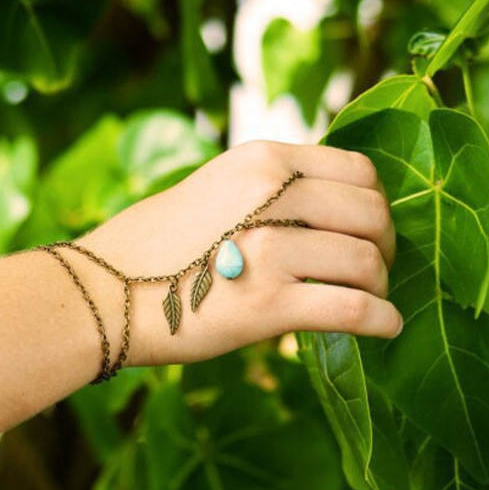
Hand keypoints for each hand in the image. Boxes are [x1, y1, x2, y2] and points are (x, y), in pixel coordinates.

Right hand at [74, 140, 402, 367]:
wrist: (101, 292)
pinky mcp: (267, 305)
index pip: (359, 170)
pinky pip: (354, 309)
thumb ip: (273, 192)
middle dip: (386, 246)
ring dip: (380, 286)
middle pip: (372, 215)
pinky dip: (382, 320)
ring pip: (367, 263)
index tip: (371, 230)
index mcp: (264, 161)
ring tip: (371, 300)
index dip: (378, 204)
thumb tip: (328, 214)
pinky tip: (387, 328)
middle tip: (377, 269)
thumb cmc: (153, 245)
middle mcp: (273, 195)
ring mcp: (271, 250)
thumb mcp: (216, 190)